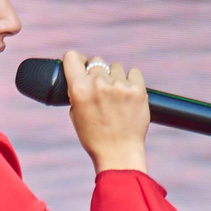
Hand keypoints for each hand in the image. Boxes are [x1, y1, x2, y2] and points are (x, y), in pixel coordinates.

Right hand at [61, 48, 148, 175]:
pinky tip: (128, 96)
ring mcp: (120, 86)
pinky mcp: (138, 90)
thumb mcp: (76, 114)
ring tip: (116, 98)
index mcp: (79, 89)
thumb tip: (82, 74)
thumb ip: (77, 91)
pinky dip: (131, 81)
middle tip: (101, 91)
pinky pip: (133, 73)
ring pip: (115, 68)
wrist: (118, 154)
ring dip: (115, 78)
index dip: (76, 61)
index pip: (72, 57)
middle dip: (97, 74)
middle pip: (96, 62)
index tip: (81, 67)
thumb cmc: (94, 137)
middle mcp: (98, 84)